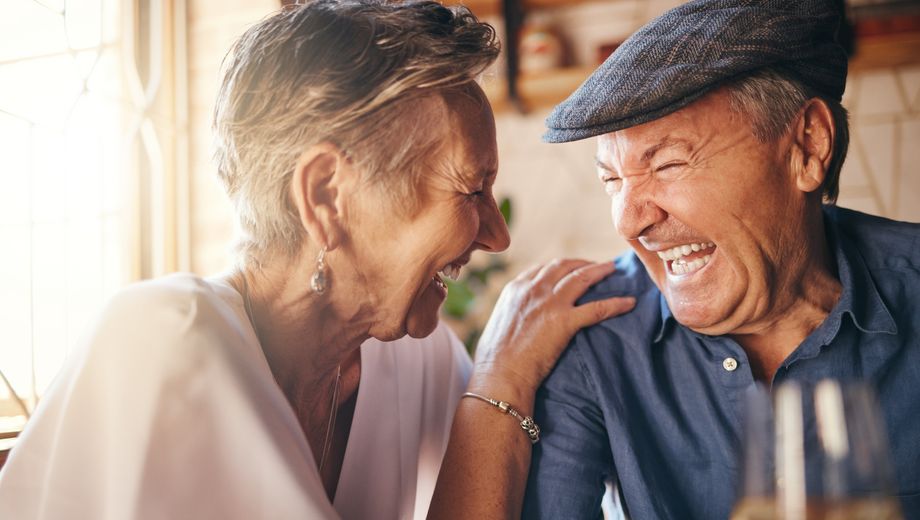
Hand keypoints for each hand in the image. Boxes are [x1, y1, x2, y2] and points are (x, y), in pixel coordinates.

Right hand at [470, 259, 634, 405]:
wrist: (500, 375)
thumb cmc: (494, 359)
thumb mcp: (499, 324)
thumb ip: (513, 312)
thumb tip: (519, 317)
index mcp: (515, 289)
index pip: (543, 269)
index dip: (562, 266)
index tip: (572, 268)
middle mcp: (533, 289)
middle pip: (564, 266)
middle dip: (582, 263)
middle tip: (596, 266)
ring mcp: (550, 303)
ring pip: (582, 278)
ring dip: (600, 271)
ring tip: (613, 269)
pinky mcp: (565, 322)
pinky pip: (597, 308)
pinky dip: (615, 304)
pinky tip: (629, 302)